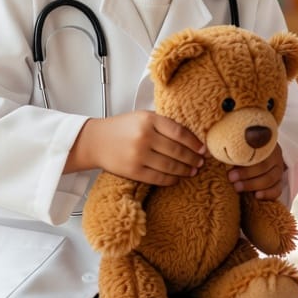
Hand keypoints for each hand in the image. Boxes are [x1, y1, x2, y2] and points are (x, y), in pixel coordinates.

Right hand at [70, 110, 203, 185]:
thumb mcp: (143, 117)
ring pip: (170, 166)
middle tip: (201, 162)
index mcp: (149, 119)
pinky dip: (171, 179)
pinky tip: (177, 178)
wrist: (95, 141)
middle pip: (177, 151)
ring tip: (193, 171)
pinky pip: (158, 178)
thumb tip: (191, 138)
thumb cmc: (122, 128)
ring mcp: (138, 155)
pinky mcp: (133, 171)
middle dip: (193, 158)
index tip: (203, 149)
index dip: (194, 143)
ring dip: (185, 170)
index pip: (180, 132)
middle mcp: (144, 136)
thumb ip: (163, 124)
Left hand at [228, 143, 286, 199]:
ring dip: (253, 185)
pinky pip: (277, 190)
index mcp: (266, 145)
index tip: (230, 173)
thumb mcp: (238, 148)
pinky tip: (257, 196)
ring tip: (237, 188)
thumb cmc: (242, 152)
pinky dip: (268, 194)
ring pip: (271, 179)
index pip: (258, 153)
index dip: (244, 163)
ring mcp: (278, 170)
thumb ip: (231, 150)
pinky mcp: (278, 182)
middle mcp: (275, 157)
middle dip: (247, 174)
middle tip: (231, 179)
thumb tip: (214, 155)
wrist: (253, 157)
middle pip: (264, 166)